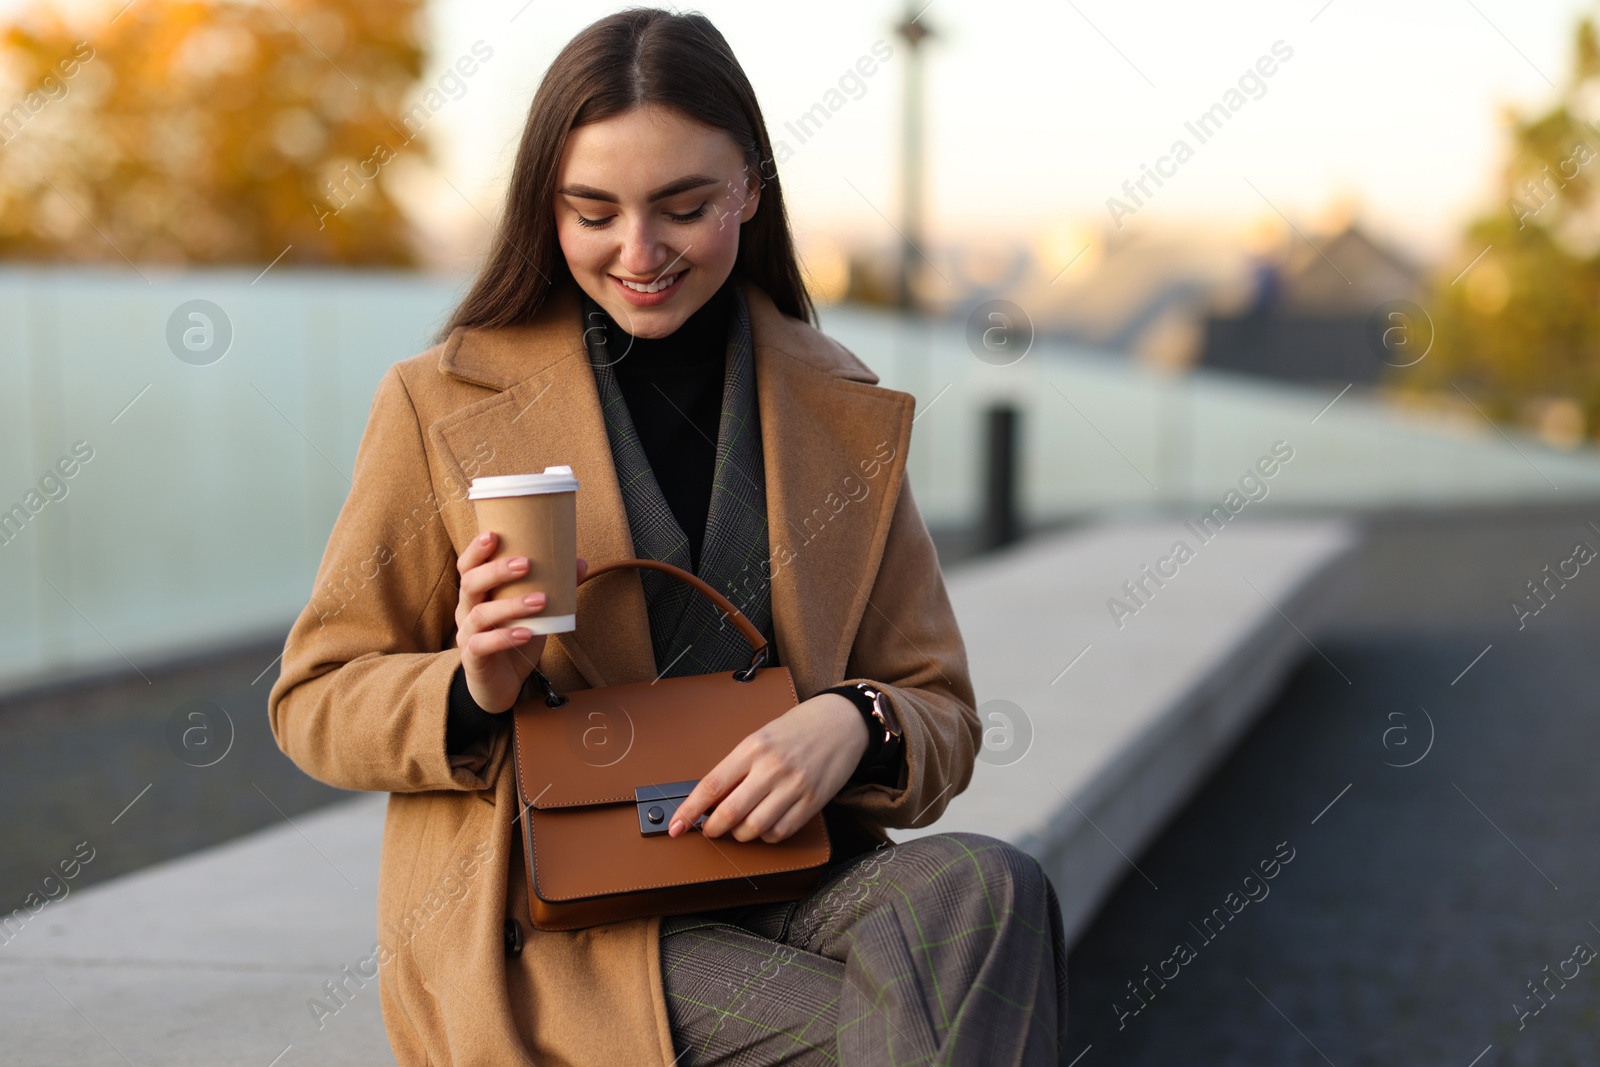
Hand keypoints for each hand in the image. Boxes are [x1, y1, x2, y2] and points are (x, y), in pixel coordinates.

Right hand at [455, 530, 585, 712]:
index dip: (476, 549)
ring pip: (479, 614)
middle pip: (470, 583)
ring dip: (510, 605)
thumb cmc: (515, 638)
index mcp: (477, 594)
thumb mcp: (535, 613)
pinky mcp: (473, 659)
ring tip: (540, 600)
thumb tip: (579, 562)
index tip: (494, 534)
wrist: (502, 685)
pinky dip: (504, 638)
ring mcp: (467, 635)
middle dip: (496, 571)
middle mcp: (466, 610)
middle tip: (526, 564)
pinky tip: (526, 633)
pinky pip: (482, 646)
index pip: (468, 566)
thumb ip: (554, 589)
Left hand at [668, 693, 869, 843]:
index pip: (711, 786)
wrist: (841, 722)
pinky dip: (766, 836)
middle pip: (730, 813)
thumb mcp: (759, 738)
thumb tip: (710, 800)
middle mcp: (772, 768)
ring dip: (740, 835)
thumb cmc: (797, 729)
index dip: (689, 811)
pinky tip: (765, 824)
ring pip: (754, 829)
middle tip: (709, 830)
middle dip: (713, 829)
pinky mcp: (813, 802)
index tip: (676, 825)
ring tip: (739, 825)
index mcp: (752, 748)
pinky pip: (780, 832)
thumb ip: (736, 768)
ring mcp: (794, 787)